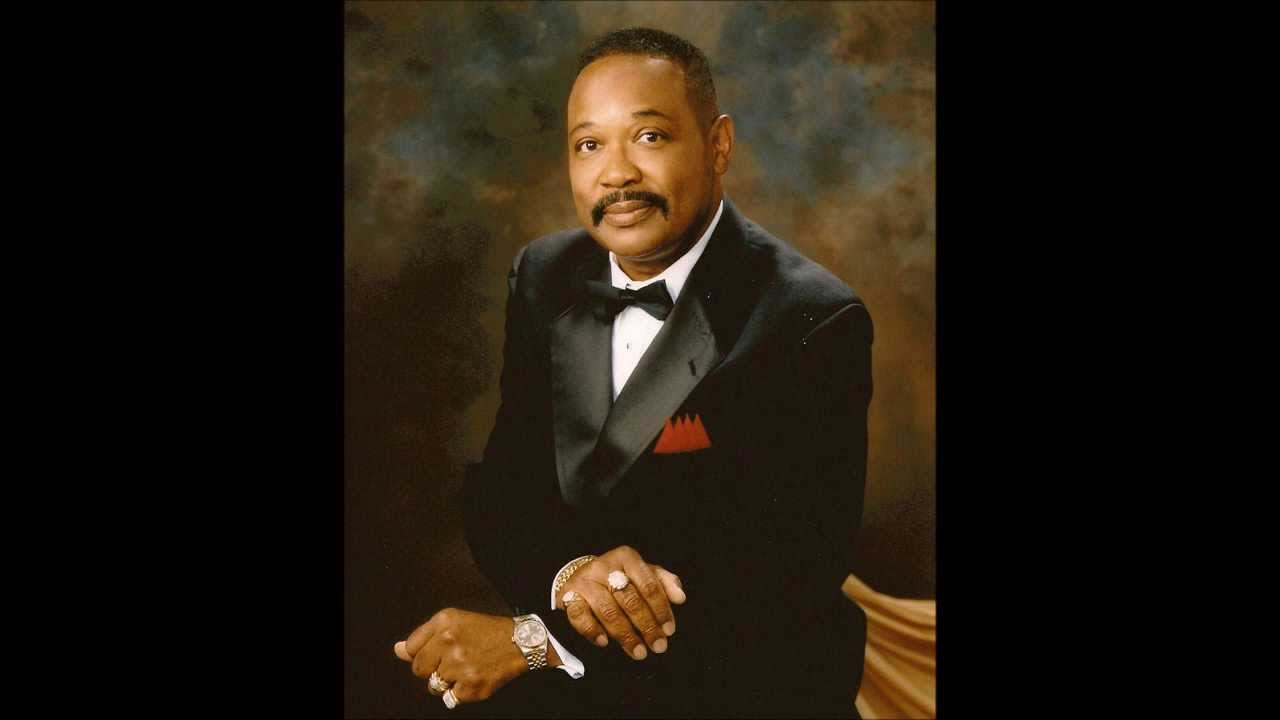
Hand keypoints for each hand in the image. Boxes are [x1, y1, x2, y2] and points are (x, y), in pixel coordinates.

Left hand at [393, 608, 553, 707]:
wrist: (520, 643)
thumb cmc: (486, 631)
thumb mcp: (454, 621)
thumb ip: (423, 635)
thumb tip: (397, 650)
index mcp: (444, 623)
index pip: (411, 649)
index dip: (424, 652)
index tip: (439, 651)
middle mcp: (450, 642)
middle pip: (419, 670)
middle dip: (433, 668)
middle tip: (454, 660)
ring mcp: (461, 667)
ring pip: (434, 686)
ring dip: (446, 682)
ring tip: (464, 669)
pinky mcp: (471, 686)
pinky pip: (450, 699)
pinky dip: (460, 692)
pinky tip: (473, 678)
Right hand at [556, 545, 686, 660]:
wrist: (581, 578)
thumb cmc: (619, 579)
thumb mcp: (642, 575)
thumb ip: (663, 582)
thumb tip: (680, 597)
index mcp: (626, 557)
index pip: (649, 585)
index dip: (661, 610)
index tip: (670, 630)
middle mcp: (604, 566)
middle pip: (630, 600)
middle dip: (647, 627)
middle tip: (659, 646)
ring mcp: (585, 580)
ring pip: (608, 611)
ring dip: (626, 635)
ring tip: (639, 652)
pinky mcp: (568, 596)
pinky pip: (580, 616)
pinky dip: (592, 630)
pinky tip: (604, 642)